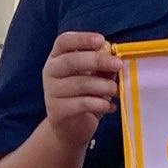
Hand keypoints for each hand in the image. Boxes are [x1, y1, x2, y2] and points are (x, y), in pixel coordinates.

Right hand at [42, 32, 120, 149]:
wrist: (70, 128)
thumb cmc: (84, 96)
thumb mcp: (94, 77)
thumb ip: (102, 67)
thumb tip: (114, 57)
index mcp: (57, 58)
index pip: (64, 41)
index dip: (82, 38)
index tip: (101, 40)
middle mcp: (50, 72)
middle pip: (71, 61)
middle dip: (98, 61)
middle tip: (118, 65)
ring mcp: (51, 92)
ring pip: (80, 84)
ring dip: (103, 86)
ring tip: (116, 91)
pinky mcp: (56, 111)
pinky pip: (82, 104)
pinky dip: (100, 104)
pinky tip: (110, 107)